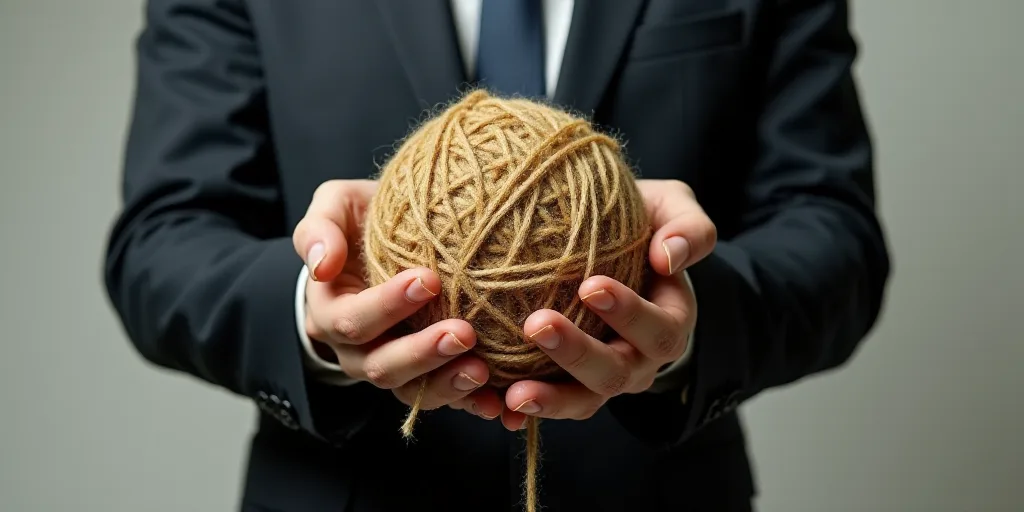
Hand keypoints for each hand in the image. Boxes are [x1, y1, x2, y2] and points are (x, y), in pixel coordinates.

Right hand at [292, 180, 504, 419]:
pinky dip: (470, 402)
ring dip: (447, 384)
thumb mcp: (333, 210)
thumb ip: (320, 230)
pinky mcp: (424, 378)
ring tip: (482, 370)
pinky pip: (444, 398)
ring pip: (412, 391)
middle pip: (381, 365)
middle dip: (423, 352)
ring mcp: (391, 368)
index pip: (352, 320)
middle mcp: (355, 351)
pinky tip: (498, 402)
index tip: (429, 280)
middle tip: (464, 332)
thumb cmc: (358, 225)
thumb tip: (321, 265)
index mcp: (331, 312)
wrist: (380, 248)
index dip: (387, 306)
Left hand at [499, 180, 715, 430]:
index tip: (590, 285)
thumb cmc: (642, 224)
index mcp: (670, 322)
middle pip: (617, 372)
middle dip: (578, 353)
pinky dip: (523, 411)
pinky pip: (550, 406)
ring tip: (514, 393)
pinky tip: (495, 406)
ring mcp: (603, 379)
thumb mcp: (672, 210)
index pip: (658, 328)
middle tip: (537, 325)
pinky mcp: (568, 387)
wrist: (610, 244)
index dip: (629, 313)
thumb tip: (669, 257)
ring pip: (583, 401)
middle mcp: (640, 360)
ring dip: (551, 398)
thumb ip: (687, 227)